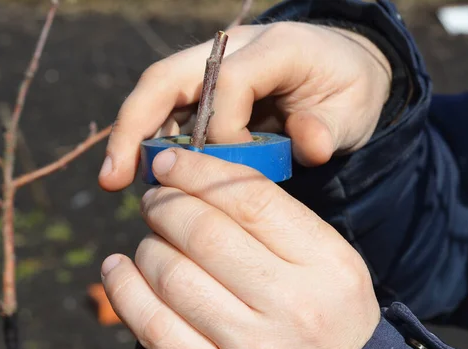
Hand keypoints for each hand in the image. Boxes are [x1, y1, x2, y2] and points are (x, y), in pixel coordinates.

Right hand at [99, 22, 391, 191]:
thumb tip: (310, 148)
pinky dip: (153, 139)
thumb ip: (329, 128)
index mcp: (275, 47)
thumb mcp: (353, 110)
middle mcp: (233, 48)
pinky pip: (170, 108)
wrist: (344, 67)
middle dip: (135, 127)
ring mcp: (215, 63)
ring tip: (117, 181)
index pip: (228, 84)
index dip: (224, 130)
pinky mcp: (207, 85)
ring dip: (134, 136)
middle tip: (114, 178)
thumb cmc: (348, 90)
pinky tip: (144, 173)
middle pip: (166, 77)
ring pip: (158, 92)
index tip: (239, 169)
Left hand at [101, 149, 379, 348]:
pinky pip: (152, 324)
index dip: (199, 171)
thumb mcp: (329, 262)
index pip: (250, 199)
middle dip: (165, 204)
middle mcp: (290, 304)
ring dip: (148, 245)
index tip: (171, 161)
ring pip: (171, 274)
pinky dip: (124, 288)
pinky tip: (118, 269)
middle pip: (204, 233)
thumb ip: (278, 222)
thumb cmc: (331, 317)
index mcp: (325, 265)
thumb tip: (204, 184)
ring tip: (151, 239)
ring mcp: (249, 347)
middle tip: (155, 199)